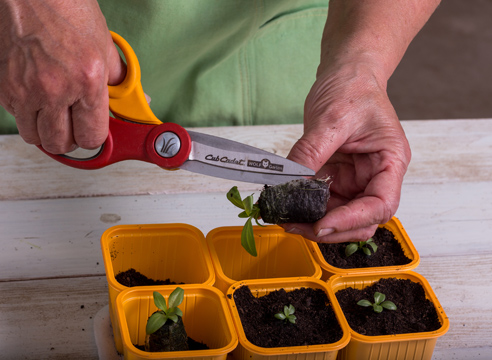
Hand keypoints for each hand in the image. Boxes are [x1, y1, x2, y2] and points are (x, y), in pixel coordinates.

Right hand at [0, 0, 125, 153]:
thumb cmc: (67, 10)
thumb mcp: (104, 47)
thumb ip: (121, 81)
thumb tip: (137, 100)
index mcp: (86, 81)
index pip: (92, 137)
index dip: (94, 137)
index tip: (93, 131)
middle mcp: (54, 90)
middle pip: (61, 144)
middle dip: (71, 139)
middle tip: (75, 125)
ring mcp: (25, 90)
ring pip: (35, 136)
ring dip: (46, 131)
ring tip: (55, 113)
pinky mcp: (4, 87)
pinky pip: (16, 117)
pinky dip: (27, 113)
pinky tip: (37, 96)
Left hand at [282, 60, 410, 242]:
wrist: (346, 75)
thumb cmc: (352, 89)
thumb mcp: (330, 119)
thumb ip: (311, 154)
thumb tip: (289, 184)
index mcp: (390, 161)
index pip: (381, 204)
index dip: (352, 220)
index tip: (322, 224)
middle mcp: (376, 176)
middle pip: (361, 220)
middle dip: (330, 227)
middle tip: (296, 225)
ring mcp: (356, 179)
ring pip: (340, 216)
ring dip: (315, 221)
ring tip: (287, 217)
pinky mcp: (337, 178)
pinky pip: (324, 202)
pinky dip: (307, 208)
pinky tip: (288, 206)